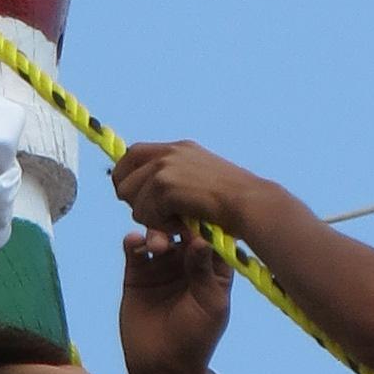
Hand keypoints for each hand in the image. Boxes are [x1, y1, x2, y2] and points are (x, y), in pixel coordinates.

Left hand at [111, 139, 259, 243]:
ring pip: (132, 200)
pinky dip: (160, 225)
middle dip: (135, 202)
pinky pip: (144, 213)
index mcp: (177, 148)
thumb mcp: (202, 179)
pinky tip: (182, 225)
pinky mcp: (165, 186)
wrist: (251, 204)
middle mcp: (167, 152)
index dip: (127, 179)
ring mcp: (165, 167)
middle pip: (123, 178)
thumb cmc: (233, 203)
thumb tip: (145, 190)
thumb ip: (177, 179)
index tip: (135, 199)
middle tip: (158, 217)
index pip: (132, 154)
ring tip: (177, 222)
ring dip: (151, 218)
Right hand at [117, 228, 231, 373]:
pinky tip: (135, 243)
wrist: (162, 367)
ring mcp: (160, 265)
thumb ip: (205, 272)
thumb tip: (201, 238)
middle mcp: (186, 262)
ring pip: (158, 234)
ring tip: (155, 245)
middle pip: (181, 229)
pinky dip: (133, 240)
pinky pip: (133, 249)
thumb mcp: (210, 306)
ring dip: (156, 231)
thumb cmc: (196, 338)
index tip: (195, 210)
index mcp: (211, 269)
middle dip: (176, 222)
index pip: (210, 235)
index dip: (204, 220)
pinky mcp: (136, 272)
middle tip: (172, 225)